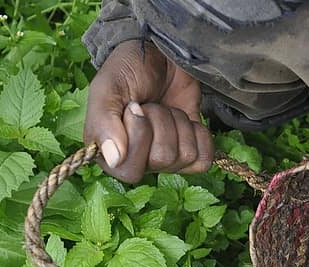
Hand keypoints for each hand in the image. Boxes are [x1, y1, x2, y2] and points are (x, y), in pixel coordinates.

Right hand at [83, 40, 213, 183]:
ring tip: (165, 108)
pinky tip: (186, 119)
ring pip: (185, 156)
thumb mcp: (107, 89)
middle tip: (151, 106)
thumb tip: (114, 160)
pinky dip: (199, 134)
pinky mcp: (191, 151)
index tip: (135, 109)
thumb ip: (104, 123)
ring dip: (178, 123)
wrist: (159, 54)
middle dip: (161, 123)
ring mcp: (167, 159)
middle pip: (163, 159)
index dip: (138, 138)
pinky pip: (204, 159)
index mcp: (109, 154)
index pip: (130, 171)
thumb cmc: (128, 71)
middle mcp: (138, 161)